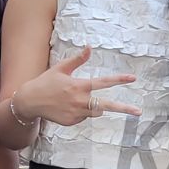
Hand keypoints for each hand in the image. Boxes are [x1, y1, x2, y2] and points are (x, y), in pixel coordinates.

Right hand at [12, 46, 141, 126]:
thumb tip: (89, 47)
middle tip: (138, 112)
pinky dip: (81, 111)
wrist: (30, 101)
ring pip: (96, 111)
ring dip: (95, 106)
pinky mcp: (72, 122)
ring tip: (76, 99)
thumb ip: (78, 59)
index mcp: (79, 85)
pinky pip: (84, 116)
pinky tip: (67, 106)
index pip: (103, 82)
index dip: (119, 79)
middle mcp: (80, 100)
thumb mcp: (61, 68)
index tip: (132, 78)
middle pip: (107, 105)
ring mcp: (76, 113)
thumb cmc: (46, 82)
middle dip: (124, 108)